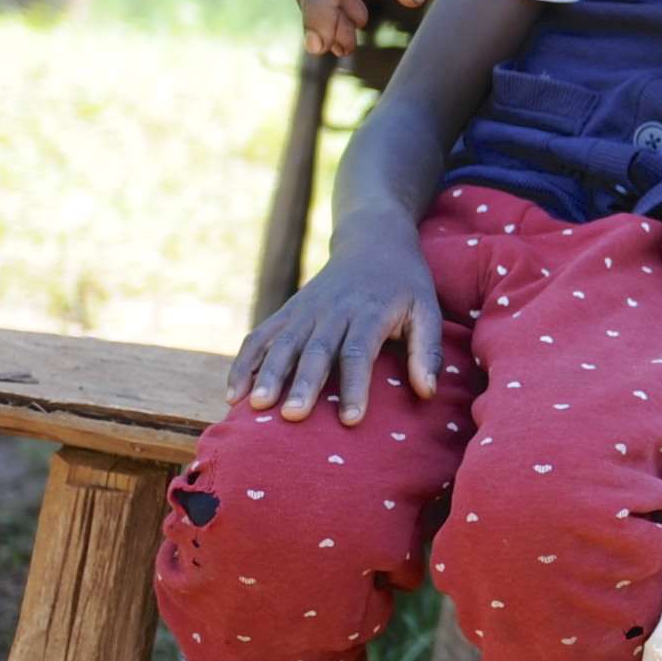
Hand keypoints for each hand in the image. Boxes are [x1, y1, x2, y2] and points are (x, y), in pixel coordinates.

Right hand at [229, 235, 440, 424]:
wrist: (372, 241)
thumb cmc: (405, 285)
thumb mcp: (428, 310)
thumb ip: (427, 351)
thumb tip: (427, 392)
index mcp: (370, 312)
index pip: (359, 351)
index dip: (356, 385)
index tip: (352, 419)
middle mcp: (333, 311)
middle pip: (315, 350)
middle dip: (303, 383)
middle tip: (293, 415)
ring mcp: (305, 311)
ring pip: (282, 343)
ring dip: (267, 374)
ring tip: (255, 405)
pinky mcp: (287, 312)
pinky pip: (260, 337)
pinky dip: (244, 363)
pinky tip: (233, 393)